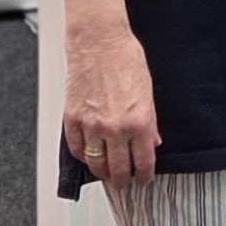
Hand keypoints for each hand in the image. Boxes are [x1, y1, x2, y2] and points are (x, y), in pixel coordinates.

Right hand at [65, 20, 159, 186]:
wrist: (99, 42)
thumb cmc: (125, 58)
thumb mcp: (148, 92)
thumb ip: (150, 122)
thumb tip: (152, 141)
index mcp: (139, 121)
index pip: (144, 161)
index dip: (145, 175)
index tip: (144, 179)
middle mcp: (115, 127)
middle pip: (118, 169)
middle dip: (122, 181)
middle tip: (123, 183)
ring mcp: (92, 125)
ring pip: (95, 163)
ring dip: (101, 172)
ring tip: (105, 173)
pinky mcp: (72, 118)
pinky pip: (76, 148)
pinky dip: (82, 156)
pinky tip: (87, 156)